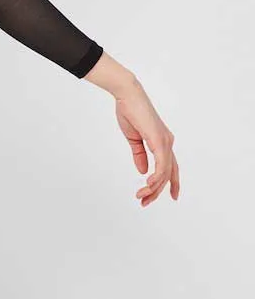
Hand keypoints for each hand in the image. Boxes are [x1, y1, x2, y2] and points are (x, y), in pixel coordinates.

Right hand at [113, 79, 179, 206]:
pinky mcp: (159, 140)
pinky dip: (156, 177)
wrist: (127, 96)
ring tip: (141, 196)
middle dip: (158, 191)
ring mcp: (166, 141)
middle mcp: (168, 143)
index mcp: (163, 142)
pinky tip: (148, 185)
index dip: (172, 183)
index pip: (171, 167)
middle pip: (169, 173)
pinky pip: (162, 164)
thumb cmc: (129, 112)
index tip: (171, 197)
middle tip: (144, 203)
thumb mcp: (133, 139)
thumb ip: (139, 155)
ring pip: (165, 172)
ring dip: (153, 188)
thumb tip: (143, 171)